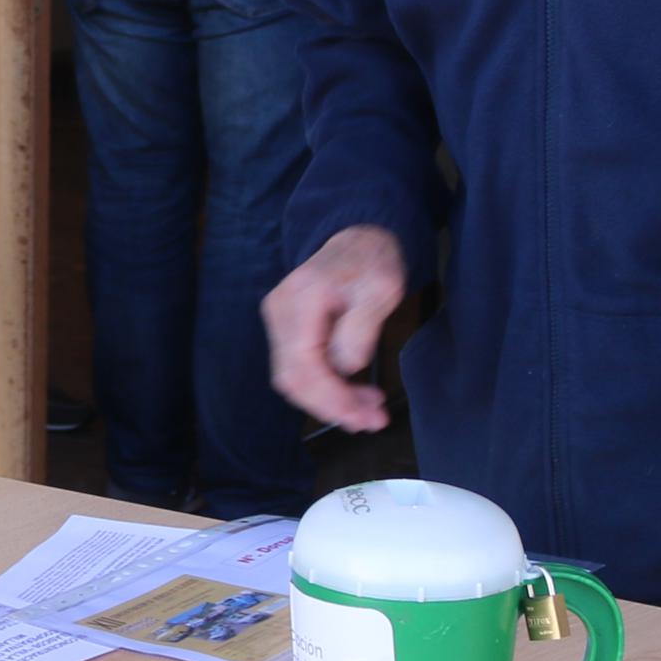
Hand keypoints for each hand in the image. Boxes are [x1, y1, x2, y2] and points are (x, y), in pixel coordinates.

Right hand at [263, 226, 406, 431]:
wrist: (357, 238)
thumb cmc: (371, 259)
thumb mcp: (382, 288)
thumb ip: (362, 327)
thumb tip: (346, 366)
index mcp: (301, 299)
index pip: (303, 364)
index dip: (331, 397)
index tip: (363, 415)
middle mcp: (280, 311)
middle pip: (292, 378)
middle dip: (331, 407)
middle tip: (371, 422)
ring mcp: (278, 320)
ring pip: (293, 378)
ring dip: (329, 401)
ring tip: (368, 410)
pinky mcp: (286, 329)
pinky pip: (299, 368)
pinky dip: (325, 387)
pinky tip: (353, 393)